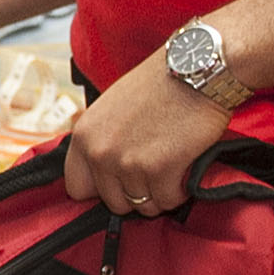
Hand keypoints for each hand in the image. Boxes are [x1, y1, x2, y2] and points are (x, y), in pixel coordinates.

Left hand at [63, 53, 231, 214]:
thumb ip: (100, 140)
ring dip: (160, 192)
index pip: (77, 188)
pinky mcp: (160, 169)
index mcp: (83, 137)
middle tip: (155, 172)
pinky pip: (168, 200)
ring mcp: (128, 163)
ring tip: (172, 167)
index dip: (101, 189)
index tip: (119, 182)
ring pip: (143, 205)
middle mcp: (100, 152)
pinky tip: (185, 169)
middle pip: (113, 202)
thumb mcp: (110, 109)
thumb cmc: (158, 85)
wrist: (196, 69)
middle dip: (135, 193)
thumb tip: (99, 171)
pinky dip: (180, 191)